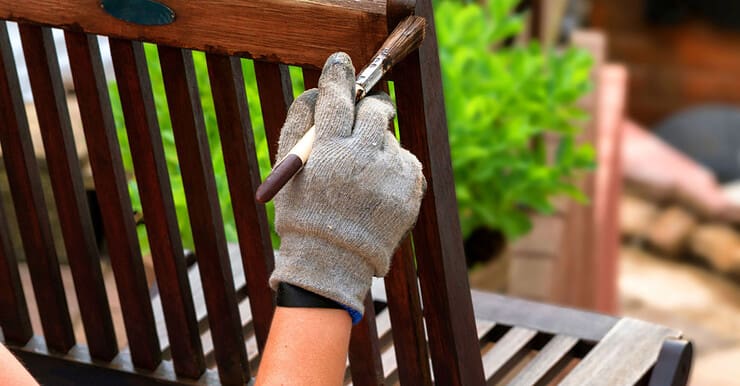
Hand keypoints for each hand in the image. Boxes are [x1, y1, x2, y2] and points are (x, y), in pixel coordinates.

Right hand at [268, 52, 425, 316]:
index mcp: (328, 151)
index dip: (339, 76)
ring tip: (363, 175)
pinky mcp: (412, 188)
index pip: (336, 97)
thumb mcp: (289, 171)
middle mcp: (362, 157)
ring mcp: (391, 173)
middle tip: (363, 117)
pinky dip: (393, 167)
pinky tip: (377, 190)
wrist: (333, 262)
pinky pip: (406, 160)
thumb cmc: (304, 213)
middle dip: (370, 107)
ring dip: (378, 145)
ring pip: (391, 137)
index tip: (341, 64)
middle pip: (376, 109)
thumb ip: (299, 125)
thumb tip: (316, 92)